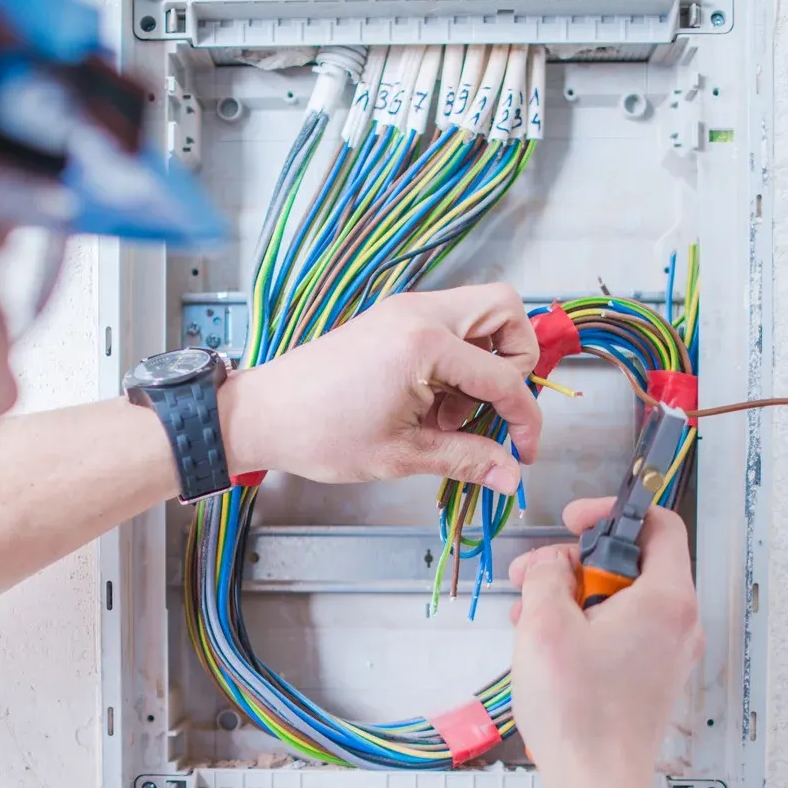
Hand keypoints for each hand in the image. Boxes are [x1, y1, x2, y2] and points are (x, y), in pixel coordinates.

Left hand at [222, 283, 539, 491]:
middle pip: (506, 311)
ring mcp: (406, 311)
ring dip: (486, 362)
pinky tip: (434, 405)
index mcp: (426, 343)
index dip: (524, 419)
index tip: (523, 453)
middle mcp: (420, 313)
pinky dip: (459, 361)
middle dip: (517, 361)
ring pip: (480, 314)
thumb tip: (511, 476)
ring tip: (453, 416)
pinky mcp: (394, 320)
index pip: (505, 376)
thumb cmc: (320, 433)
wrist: (263, 414)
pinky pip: (450, 328)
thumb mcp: (402, 455)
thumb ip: (467, 460)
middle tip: (495, 408)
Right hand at [508, 498, 704, 787]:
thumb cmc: (579, 714)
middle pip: (632, 563)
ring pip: (621, 599)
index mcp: (667, 598)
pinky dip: (586, 626)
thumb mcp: (545, 624)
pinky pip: (622, 632)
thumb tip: (551, 566)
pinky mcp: (651, 678)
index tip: (574, 522)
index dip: (613, 512)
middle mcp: (678, 623)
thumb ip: (547, 575)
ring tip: (528, 615)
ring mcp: (668, 653)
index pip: (660, 524)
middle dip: (576, 562)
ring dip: (573, 597)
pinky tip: (546, 644)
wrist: (596, 785)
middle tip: (534, 575)